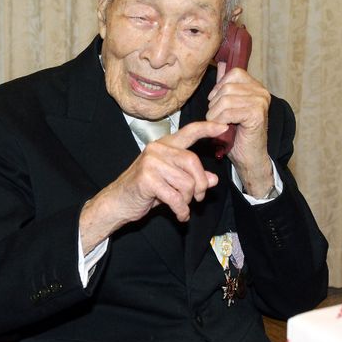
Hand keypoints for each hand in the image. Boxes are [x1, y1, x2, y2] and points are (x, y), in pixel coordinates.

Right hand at [79, 121, 228, 252]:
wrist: (117, 203)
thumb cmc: (144, 190)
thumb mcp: (171, 182)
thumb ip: (191, 178)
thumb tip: (213, 179)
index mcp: (164, 145)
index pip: (189, 131)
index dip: (207, 128)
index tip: (223, 127)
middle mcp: (157, 149)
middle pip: (192, 162)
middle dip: (200, 184)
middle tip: (199, 198)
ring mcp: (151, 162)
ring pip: (186, 182)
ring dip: (188, 200)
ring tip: (181, 206)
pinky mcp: (147, 179)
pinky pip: (176, 197)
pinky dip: (181, 210)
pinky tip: (180, 214)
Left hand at [206, 63, 272, 196]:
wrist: (249, 158)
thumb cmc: (237, 135)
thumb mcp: (229, 107)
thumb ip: (226, 87)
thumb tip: (220, 64)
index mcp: (256, 87)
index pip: (233, 73)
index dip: (219, 87)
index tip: (217, 104)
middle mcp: (262, 92)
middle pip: (226, 87)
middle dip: (215, 105)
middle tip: (219, 120)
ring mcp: (261, 102)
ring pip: (225, 99)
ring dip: (215, 115)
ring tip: (221, 125)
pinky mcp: (257, 114)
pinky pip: (228, 112)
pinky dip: (220, 121)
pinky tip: (224, 129)